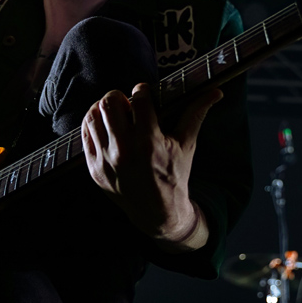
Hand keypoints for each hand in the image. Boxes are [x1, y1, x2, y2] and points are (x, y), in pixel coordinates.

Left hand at [81, 83, 221, 247]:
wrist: (157, 212)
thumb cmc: (174, 175)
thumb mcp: (186, 145)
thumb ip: (196, 114)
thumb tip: (216, 92)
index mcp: (149, 142)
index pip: (139, 99)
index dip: (142, 91)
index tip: (144, 93)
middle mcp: (125, 151)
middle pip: (109, 103)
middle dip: (118, 96)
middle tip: (126, 102)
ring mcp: (106, 161)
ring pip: (92, 116)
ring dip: (102, 109)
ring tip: (114, 113)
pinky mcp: (94, 168)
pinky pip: (85, 135)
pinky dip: (93, 124)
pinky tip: (105, 126)